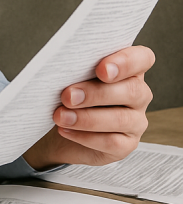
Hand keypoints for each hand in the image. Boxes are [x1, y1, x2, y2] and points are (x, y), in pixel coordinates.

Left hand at [23, 45, 153, 169]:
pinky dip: (85, 136)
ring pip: (121, 119)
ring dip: (87, 118)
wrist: (61, 127)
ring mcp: (136, 121)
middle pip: (131, 91)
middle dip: (96, 93)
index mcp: (129, 70)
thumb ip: (78, 70)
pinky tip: (66, 130)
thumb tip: (63, 67)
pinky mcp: (127, 144)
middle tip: (68, 96)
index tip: (101, 69)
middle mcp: (138, 94)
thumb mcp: (73, 78)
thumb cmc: (71, 95)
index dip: (126, 62)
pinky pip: (112, 142)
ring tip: (61, 116)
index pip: (142, 59)